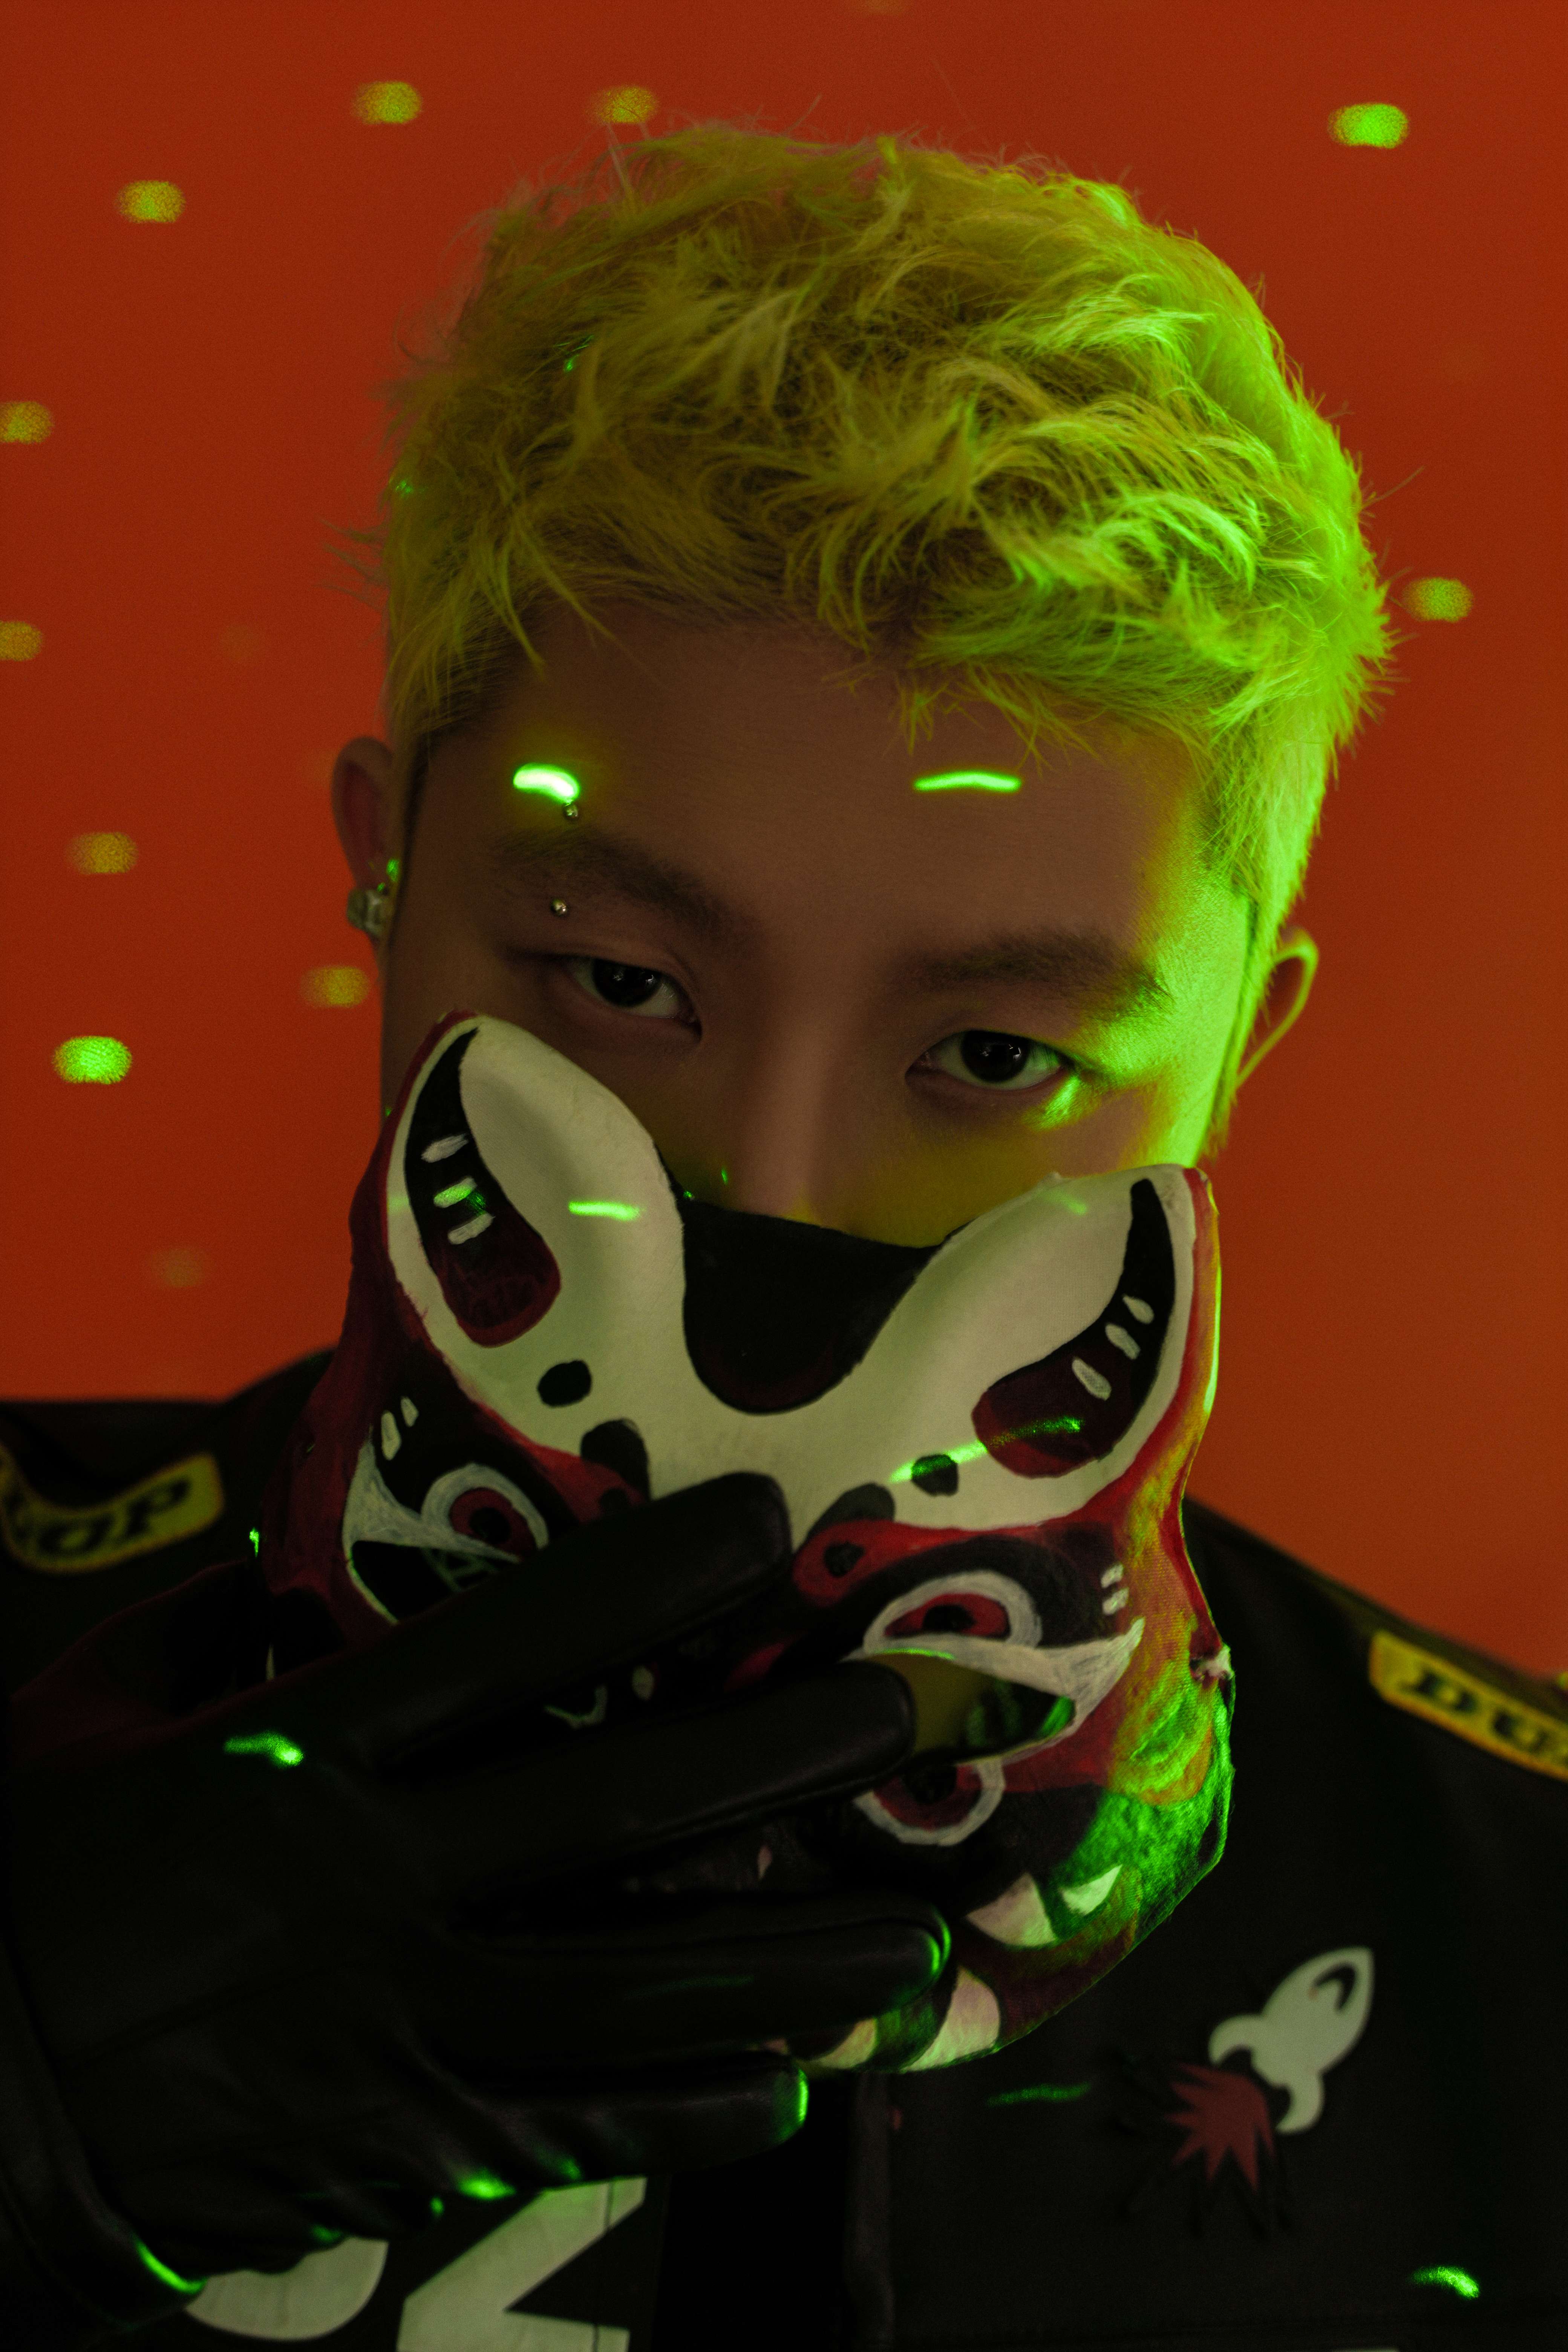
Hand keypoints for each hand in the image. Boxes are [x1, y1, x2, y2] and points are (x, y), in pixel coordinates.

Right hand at [1, 1473, 943, 2288]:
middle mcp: (376, 1884)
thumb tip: (294, 1561)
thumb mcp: (87, 1716)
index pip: (509, 1644)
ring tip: (914, 1948)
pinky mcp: (396, 2144)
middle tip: (896, 1721)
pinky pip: (575, 2125)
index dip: (645, 1578)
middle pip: (616, 1808)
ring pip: (636, 1991)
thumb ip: (207, 1626)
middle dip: (774, 1757)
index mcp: (300, 1756)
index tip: (757, 1527)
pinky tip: (785, 2086)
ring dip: (789, 1966)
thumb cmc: (16, 1884)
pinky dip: (687, 2110)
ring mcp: (397, 2025)